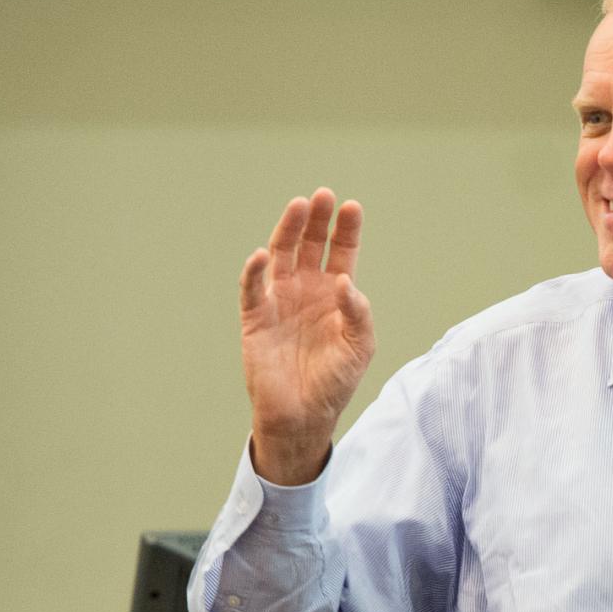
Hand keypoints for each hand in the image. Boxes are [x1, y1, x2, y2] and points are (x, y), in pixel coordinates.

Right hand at [240, 188, 374, 484]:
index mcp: (335, 295)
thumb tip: (344, 281)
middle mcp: (307, 291)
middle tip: (323, 195)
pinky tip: (261, 255)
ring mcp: (280, 302)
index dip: (345, 230)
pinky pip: (252, 289)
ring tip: (299, 206)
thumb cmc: (334, 382)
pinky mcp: (256, 319)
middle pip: (310, 245)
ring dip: (288, 231)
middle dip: (317, 220)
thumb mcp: (360, 347)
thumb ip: (357, 313)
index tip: (351, 207)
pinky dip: (254, 271)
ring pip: (281, 256)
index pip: (341, 252)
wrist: (303, 416)